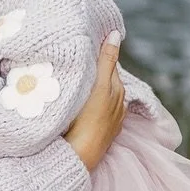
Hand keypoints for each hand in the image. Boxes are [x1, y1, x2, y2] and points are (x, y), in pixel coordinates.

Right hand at [64, 38, 125, 172]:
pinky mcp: (97, 131)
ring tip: (72, 76)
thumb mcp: (99, 86)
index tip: (84, 43)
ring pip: (98, 94)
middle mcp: (116, 104)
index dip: (98, 54)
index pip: (108, 64)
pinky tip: (76, 102)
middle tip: (74, 57)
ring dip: (89, 85)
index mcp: (116, 90)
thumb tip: (114, 34)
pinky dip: (87, 101)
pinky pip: (93, 109)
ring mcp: (107, 119)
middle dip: (93, 69)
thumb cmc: (89, 120)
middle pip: (104, 79)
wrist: (78, 156)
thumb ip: (106, 60)